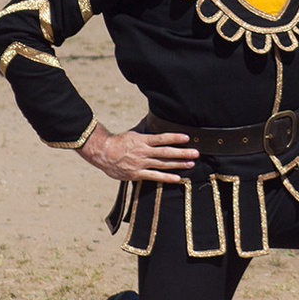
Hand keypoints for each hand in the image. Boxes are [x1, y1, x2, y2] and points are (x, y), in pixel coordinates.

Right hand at [75, 127, 195, 182]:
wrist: (102, 153)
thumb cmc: (118, 143)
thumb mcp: (133, 134)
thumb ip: (145, 133)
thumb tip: (154, 122)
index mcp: (142, 140)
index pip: (162, 138)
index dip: (175, 137)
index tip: (187, 137)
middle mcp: (143, 152)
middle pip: (166, 152)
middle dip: (182, 153)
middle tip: (196, 153)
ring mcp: (141, 163)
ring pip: (163, 164)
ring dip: (178, 164)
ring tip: (191, 164)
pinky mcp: (137, 174)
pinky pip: (154, 176)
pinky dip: (166, 177)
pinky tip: (177, 178)